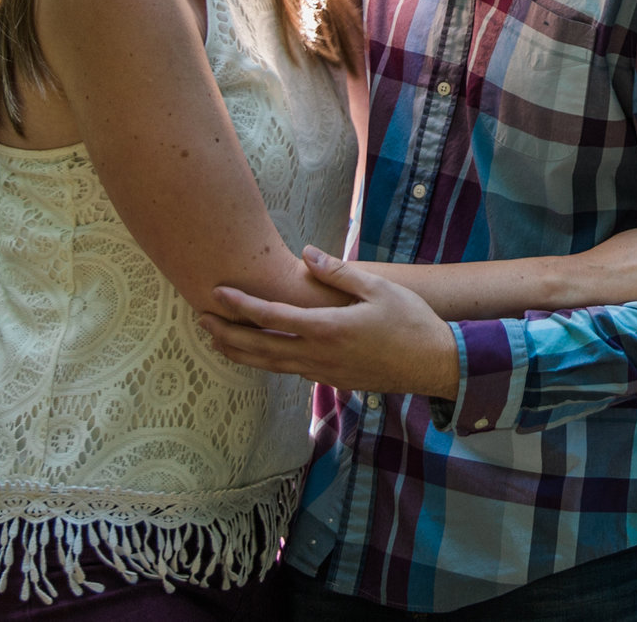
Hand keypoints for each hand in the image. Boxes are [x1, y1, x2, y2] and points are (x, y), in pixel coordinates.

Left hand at [201, 248, 459, 397]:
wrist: (435, 365)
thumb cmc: (411, 322)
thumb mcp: (378, 288)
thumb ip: (338, 272)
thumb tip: (306, 254)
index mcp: (327, 329)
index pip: (271, 317)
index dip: (240, 305)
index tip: (216, 293)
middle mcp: (318, 355)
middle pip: (259, 348)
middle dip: (227, 334)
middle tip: (201, 320)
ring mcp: (324, 373)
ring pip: (271, 365)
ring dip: (241, 353)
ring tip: (218, 341)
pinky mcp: (333, 381)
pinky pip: (290, 371)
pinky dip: (267, 362)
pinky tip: (262, 353)